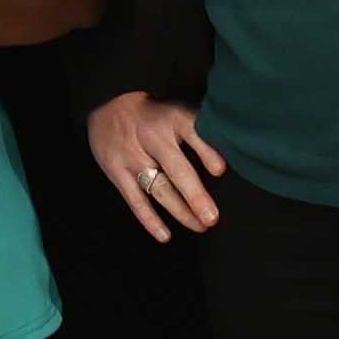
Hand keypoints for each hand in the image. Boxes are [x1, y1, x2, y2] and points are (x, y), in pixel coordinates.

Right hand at [85, 90, 222, 238]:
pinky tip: (165, 235)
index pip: (192, 133)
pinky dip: (149, 220)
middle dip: (195, 195)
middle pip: (176, 168)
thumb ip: (199, 129)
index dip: (206, 151)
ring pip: (158, 188)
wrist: (107, 103)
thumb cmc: (154, 113)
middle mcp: (153, 137)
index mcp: (172, 118)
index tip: (220, 171)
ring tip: (200, 226)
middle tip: (212, 217)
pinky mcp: (116, 171)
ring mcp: (133, 156)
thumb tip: (231, 153)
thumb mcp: (176, 109)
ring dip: (180, 210)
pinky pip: (135, 200)